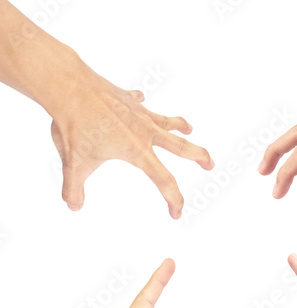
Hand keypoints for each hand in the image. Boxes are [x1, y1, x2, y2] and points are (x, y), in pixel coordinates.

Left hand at [50, 57, 213, 216]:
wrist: (69, 87)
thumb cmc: (73, 124)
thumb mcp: (73, 163)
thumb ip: (74, 188)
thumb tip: (73, 206)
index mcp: (138, 151)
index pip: (165, 182)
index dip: (174, 200)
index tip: (176, 214)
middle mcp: (145, 132)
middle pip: (182, 147)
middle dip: (199, 157)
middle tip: (210, 165)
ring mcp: (139, 114)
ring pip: (169, 122)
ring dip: (182, 127)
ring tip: (190, 130)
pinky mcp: (129, 100)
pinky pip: (142, 103)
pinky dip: (143, 104)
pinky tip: (141, 99)